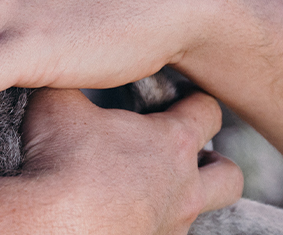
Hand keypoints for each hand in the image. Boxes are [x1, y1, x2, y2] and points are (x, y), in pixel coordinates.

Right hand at [20, 89, 243, 233]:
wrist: (54, 226)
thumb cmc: (65, 160)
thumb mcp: (58, 105)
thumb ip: (69, 82)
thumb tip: (58, 65)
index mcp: (172, 142)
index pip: (208, 111)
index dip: (196, 101)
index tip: (181, 98)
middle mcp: (184, 187)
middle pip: (228, 175)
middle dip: (216, 163)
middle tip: (189, 157)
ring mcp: (171, 226)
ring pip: (199, 212)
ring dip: (186, 200)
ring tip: (154, 193)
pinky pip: (162, 234)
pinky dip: (148, 224)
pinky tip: (120, 216)